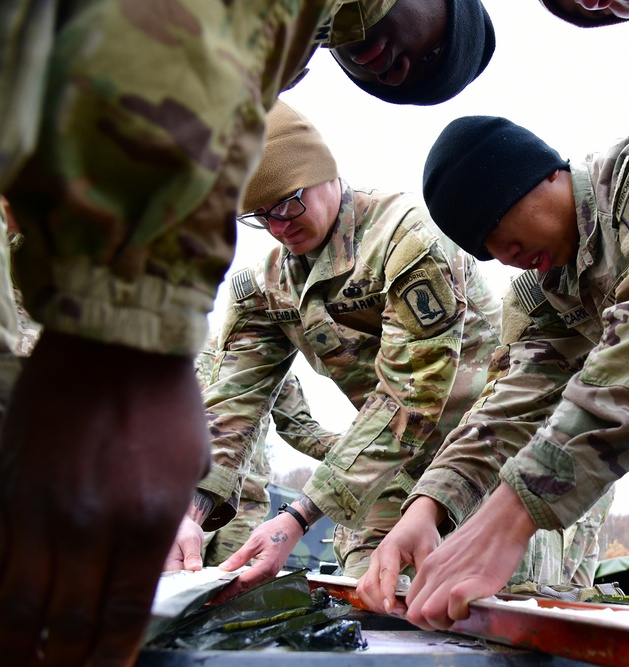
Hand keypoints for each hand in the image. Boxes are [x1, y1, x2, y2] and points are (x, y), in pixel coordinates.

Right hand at [0, 332, 210, 665]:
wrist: (115, 344)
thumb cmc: (165, 402)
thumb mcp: (189, 468)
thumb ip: (165, 524)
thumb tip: (142, 567)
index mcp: (147, 522)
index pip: (122, 616)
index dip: (109, 659)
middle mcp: (91, 527)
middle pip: (66, 623)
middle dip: (62, 665)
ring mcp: (42, 511)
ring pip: (18, 603)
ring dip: (17, 647)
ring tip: (21, 666)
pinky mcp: (9, 491)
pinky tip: (2, 619)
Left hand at [213, 512, 304, 602]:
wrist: (292, 526)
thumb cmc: (274, 530)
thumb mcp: (254, 541)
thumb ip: (239, 557)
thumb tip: (223, 569)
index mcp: (265, 567)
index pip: (242, 583)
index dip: (226, 592)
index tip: (212, 599)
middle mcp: (269, 574)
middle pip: (245, 589)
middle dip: (227, 595)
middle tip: (209, 599)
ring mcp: (271, 574)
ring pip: (249, 587)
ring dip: (234, 591)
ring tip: (217, 593)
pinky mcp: (270, 571)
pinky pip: (254, 581)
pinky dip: (242, 584)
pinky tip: (232, 583)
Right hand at [356, 496, 443, 613]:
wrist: (415, 520)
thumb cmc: (422, 533)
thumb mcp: (428, 550)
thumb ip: (422, 571)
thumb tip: (419, 596)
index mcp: (390, 548)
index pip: (385, 575)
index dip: (386, 594)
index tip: (392, 609)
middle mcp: (376, 556)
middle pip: (368, 584)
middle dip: (381, 602)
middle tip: (401, 612)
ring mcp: (373, 562)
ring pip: (363, 588)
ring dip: (375, 602)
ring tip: (395, 610)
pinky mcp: (373, 568)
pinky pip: (365, 586)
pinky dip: (372, 598)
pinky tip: (388, 604)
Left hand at [405, 483, 536, 630]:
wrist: (503, 520)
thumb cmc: (484, 538)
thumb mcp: (452, 555)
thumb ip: (443, 574)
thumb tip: (444, 596)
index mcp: (429, 566)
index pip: (410, 603)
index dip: (424, 615)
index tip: (442, 613)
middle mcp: (434, 573)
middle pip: (414, 614)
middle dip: (432, 624)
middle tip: (452, 617)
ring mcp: (450, 577)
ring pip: (427, 614)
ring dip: (445, 621)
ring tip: (463, 612)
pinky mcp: (470, 583)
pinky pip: (454, 609)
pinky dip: (462, 614)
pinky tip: (473, 604)